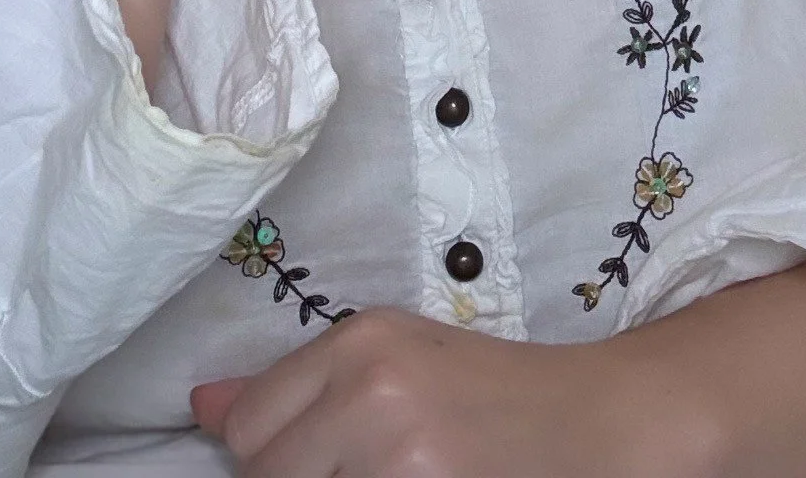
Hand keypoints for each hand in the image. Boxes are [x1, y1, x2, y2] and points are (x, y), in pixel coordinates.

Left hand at [189, 305, 661, 477]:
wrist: (604, 424)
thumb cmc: (496, 395)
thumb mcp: (396, 363)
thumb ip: (295, 388)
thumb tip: (201, 409)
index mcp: (358, 342)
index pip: (247, 432)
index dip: (276, 461)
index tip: (325, 463)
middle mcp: (369, 393)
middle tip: (370, 470)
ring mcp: (398, 461)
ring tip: (403, 476)